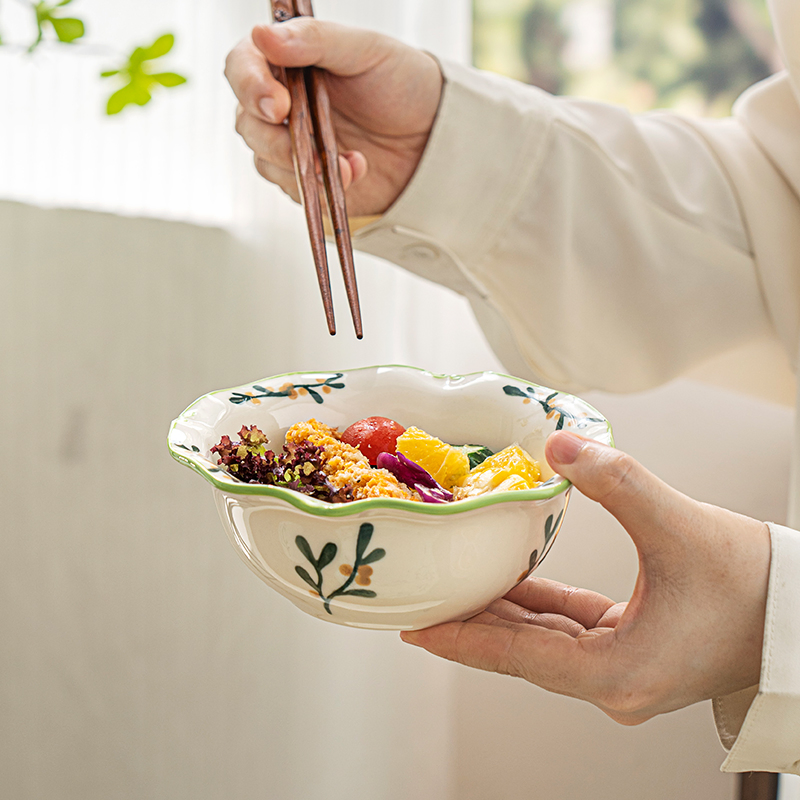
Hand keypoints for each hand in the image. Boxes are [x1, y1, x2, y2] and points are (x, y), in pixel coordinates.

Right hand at [224, 19, 442, 215]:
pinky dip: (322, 185)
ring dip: (302, 164)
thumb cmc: (401, 83)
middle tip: (308, 144)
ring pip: (266, 161)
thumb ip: (315, 40)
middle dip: (273, 138)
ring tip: (348, 161)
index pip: (242, 68)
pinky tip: (355, 171)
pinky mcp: (307, 181)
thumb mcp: (365, 51)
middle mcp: (282, 103)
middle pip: (248, 123)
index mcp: (287, 62)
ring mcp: (293, 144)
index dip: (250, 86)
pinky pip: (296, 189)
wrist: (432, 136)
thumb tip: (263, 35)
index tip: (277, 105)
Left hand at [401, 431, 771, 724]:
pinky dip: (537, 604)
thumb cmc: (757, 587)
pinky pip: (569, 629)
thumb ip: (616, 481)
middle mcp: (614, 683)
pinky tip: (508, 578)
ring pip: (543, 639)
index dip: (463, 638)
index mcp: (617, 673)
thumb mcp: (678, 526)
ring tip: (454, 584)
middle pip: (522, 649)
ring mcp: (622, 671)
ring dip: (501, 610)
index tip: (416, 628)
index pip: (518, 655)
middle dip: (472, 621)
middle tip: (421, 597)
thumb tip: (560, 445)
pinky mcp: (630, 650)